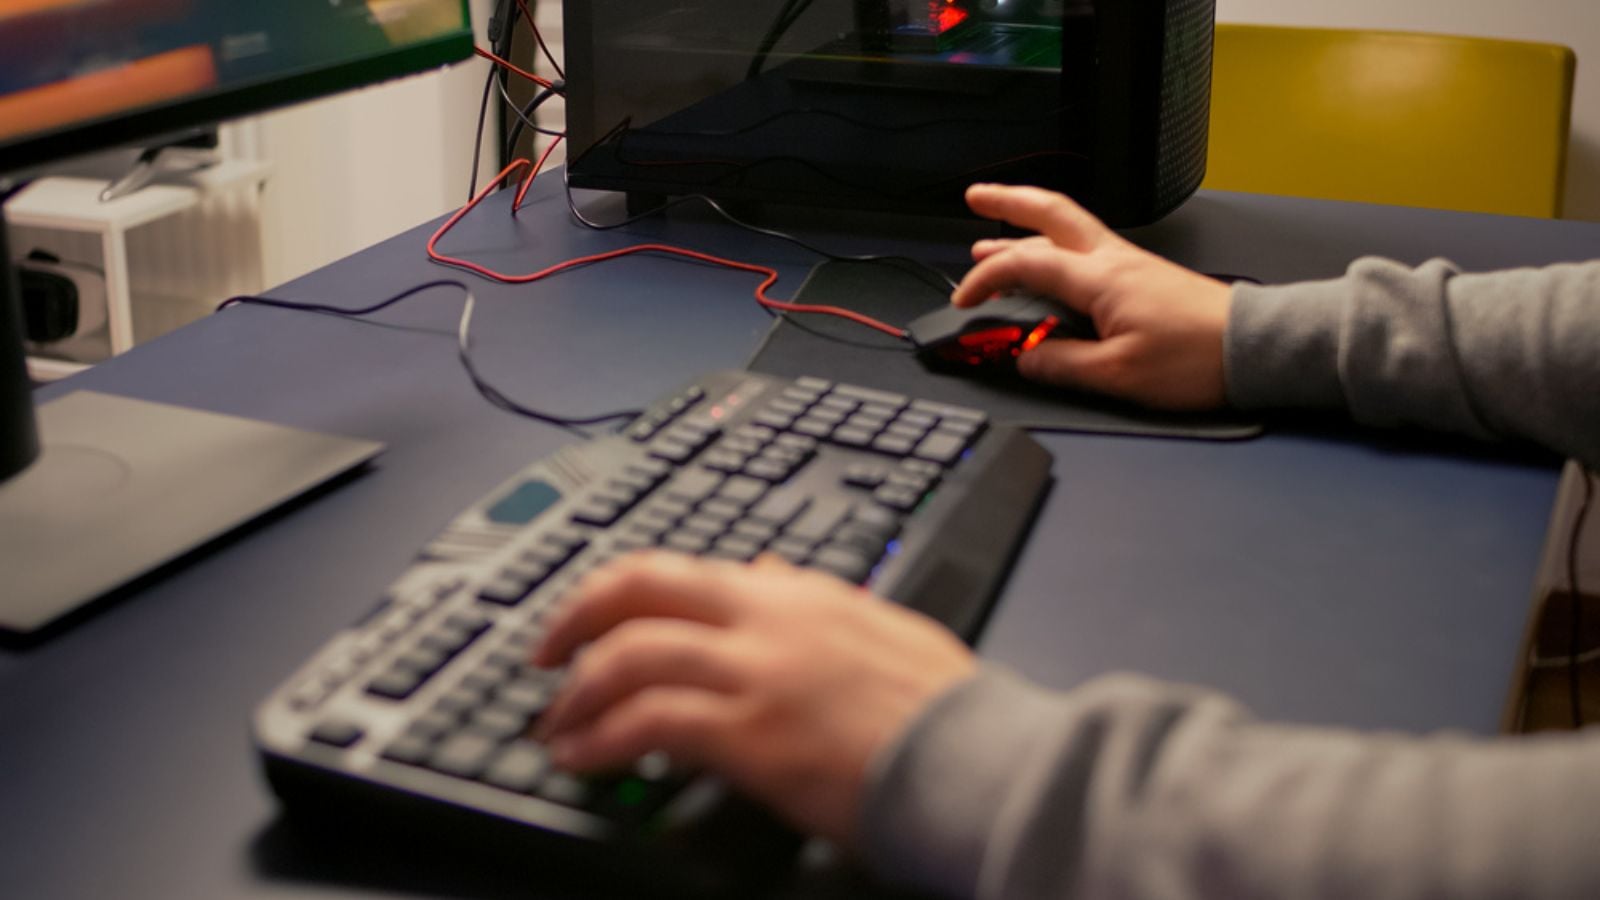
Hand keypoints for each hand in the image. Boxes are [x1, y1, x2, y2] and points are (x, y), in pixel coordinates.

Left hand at [531, 551, 975, 846]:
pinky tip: (583, 757)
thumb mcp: (879, 626)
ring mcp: (756, 673)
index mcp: (798, 593)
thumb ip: (814, 598)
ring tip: (555, 723)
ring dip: (577, 691)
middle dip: (576, 617)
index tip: (595, 617)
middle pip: (641, 587)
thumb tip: (767, 572)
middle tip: (545, 653)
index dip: (622, 590)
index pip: (685, 569)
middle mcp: (768, 618)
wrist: (973, 758)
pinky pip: (649, 723)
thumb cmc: (939, 707)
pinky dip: (601, 739)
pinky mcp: (751, 734)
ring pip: (631, 654)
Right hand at [956, 183, 1233, 410]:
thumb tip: (1028, 358)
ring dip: (1027, 227)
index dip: (986, 279)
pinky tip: (1049, 269)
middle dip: (1008, 201)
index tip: (965, 300)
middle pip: (1051, 214)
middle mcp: (1113, 261)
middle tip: (977, 197)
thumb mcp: (1118, 375)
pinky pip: (1086, 252)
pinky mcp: (1143, 277)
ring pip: (1068, 230)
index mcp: (1100, 280)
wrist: (1251, 349)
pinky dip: (1055, 250)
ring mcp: (1130, 264)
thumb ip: (1062, 364)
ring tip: (995, 236)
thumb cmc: (1197, 359)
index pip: (1025, 263)